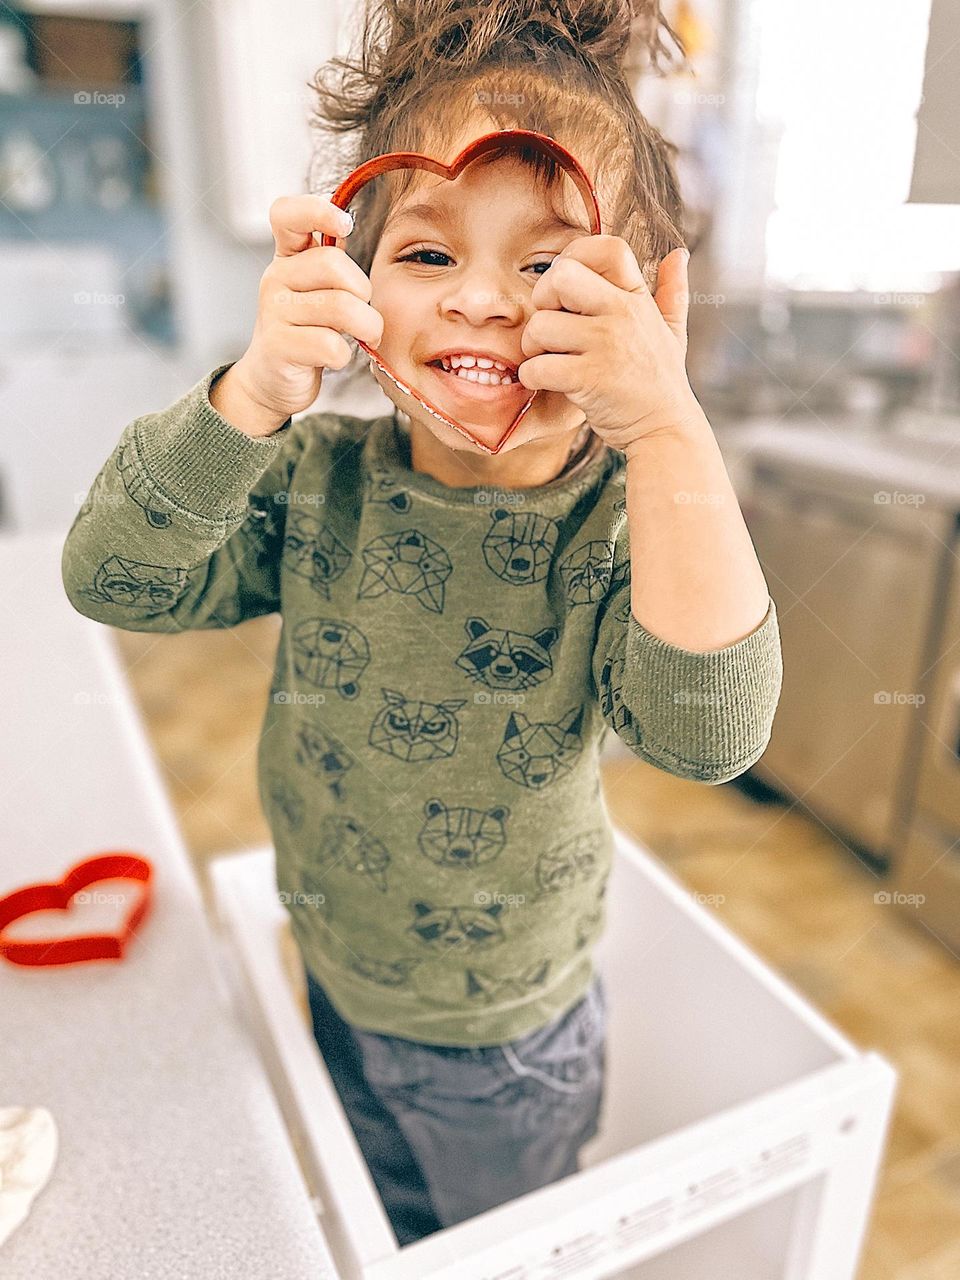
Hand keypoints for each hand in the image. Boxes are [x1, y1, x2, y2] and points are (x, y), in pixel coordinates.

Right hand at [224, 194, 384, 434]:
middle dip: (364, 292)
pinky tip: (335, 358)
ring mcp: (273, 312)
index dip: (317, 210)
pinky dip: (344, 356)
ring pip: (340, 307)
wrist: (272, 380)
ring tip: (364, 337)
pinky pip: (330, 345)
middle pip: (333, 263)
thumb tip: (361, 233)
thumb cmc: (308, 332)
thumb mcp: (319, 292)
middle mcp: (275, 277)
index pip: (286, 214)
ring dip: (366, 327)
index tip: (345, 225)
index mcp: (288, 257)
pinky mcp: (278, 346)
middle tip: (365, 313)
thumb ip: (336, 266)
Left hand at [516, 237, 700, 452]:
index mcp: (637, 298)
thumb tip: (679, 255)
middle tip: (548, 326)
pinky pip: (538, 365)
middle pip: (561, 277)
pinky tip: (544, 381)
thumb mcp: (672, 332)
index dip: (574, 257)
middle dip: (542, 299)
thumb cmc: (660, 382)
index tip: (566, 288)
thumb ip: (672, 291)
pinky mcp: (589, 379)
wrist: (664, 430)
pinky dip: (531, 376)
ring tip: (545, 359)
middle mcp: (622, 315)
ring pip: (541, 325)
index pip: (605, 248)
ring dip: (532, 346)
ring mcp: (606, 346)